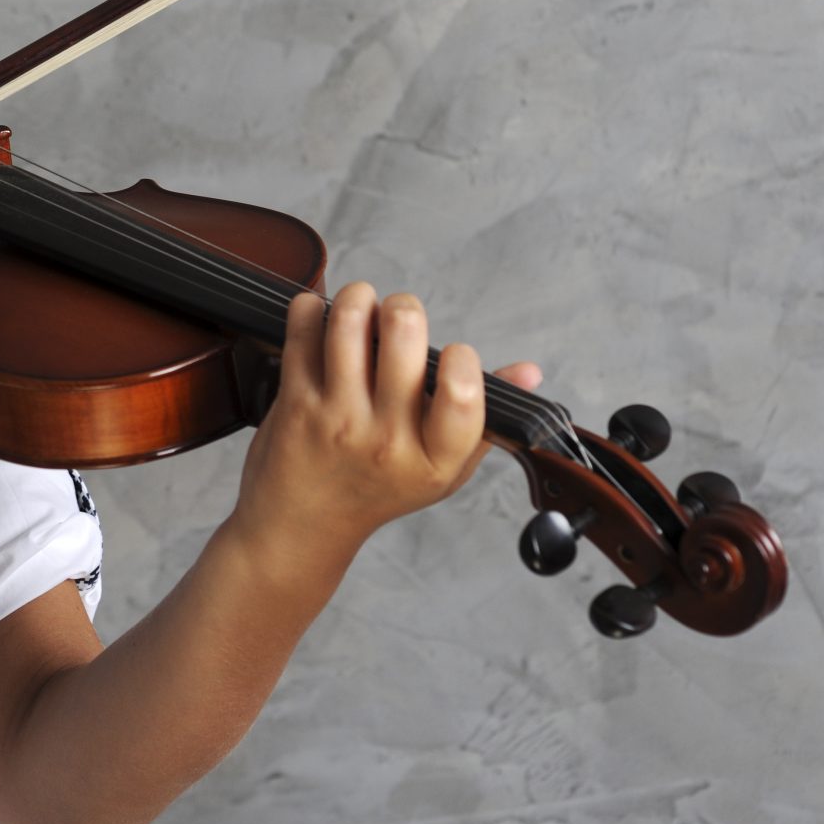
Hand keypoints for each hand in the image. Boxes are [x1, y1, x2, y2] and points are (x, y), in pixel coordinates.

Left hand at [227, 282, 541, 574]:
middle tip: (398, 314)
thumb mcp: (443, 467)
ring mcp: (337, 420)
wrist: (304, 525)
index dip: (462, 358)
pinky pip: (304, 333)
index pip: (463, 394)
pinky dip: (311, 309)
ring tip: (362, 303)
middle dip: (404, 307)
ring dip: (358, 298)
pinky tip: (320, 316)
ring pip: (349, 323)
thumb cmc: (380, 489)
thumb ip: (485, 417)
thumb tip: (528, 371)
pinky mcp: (296, 403)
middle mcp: (387, 440)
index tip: (451, 353)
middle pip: (404, 337)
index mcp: (435, 458)